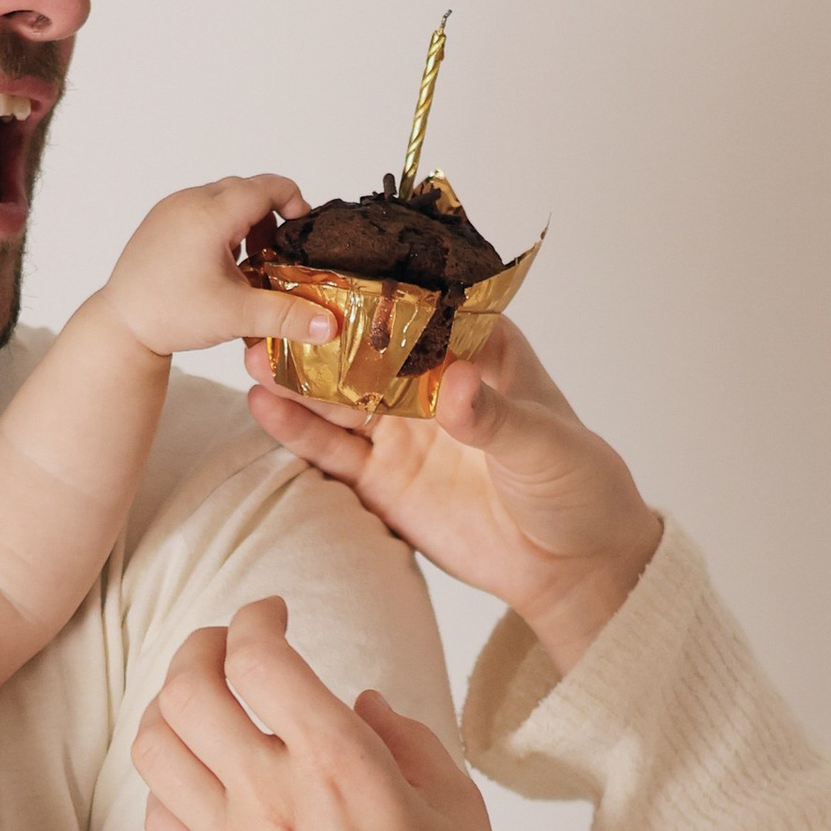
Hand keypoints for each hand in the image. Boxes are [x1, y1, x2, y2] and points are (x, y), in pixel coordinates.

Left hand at [102, 174, 335, 360]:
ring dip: (245, 220)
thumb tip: (330, 324)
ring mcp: (172, 207)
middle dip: (270, 215)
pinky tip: (221, 262)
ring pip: (223, 197)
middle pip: (247, 189)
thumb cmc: (171, 315)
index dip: (294, 201)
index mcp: (211, 214)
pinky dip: (221, 224)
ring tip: (249, 260)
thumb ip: (287, 316)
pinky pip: (201, 206)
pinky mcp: (160, 219)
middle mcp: (190, 201)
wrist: (121, 324)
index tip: (303, 231)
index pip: (267, 186)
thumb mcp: (237, 316)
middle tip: (277, 252)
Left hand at [134, 600, 528, 830]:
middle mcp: (272, 800)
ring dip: (171, 708)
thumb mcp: (457, 800)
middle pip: (187, 688)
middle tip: (226, 646)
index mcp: (339, 765)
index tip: (272, 615)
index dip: (256, 619)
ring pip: (154, 747)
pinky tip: (203, 778)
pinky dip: (170, 782)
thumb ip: (402, 734)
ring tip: (202, 704)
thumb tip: (357, 701)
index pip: (258, 657)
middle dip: (201, 646)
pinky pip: (157, 817)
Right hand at [241, 320, 660, 672]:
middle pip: (366, 347)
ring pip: (338, 394)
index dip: (378, 284)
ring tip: (253, 354)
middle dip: (319, 330)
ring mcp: (403, 429)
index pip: (422, 307)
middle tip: (272, 309)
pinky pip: (332, 450)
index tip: (329, 263)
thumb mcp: (544, 445)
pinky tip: (263, 405)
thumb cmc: (577, 487)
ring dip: (296, 376)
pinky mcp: (383, 478)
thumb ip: (494, 416)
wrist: (569, 566)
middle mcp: (432, 381)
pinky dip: (297, 429)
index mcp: (479, 351)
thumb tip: (454, 384)